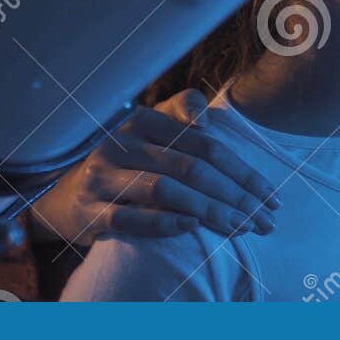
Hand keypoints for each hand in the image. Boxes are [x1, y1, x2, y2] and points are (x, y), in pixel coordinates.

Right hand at [27, 89, 279, 244]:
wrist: (67, 194)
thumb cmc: (128, 160)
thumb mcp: (152, 129)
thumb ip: (182, 111)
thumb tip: (207, 121)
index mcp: (142, 120)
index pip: (206, 146)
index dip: (243, 172)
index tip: (271, 196)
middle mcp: (120, 145)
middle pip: (190, 170)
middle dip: (235, 197)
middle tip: (264, 220)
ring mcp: (101, 179)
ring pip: (164, 192)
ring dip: (209, 211)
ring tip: (240, 227)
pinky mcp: (89, 212)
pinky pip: (130, 220)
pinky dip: (164, 223)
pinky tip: (193, 227)